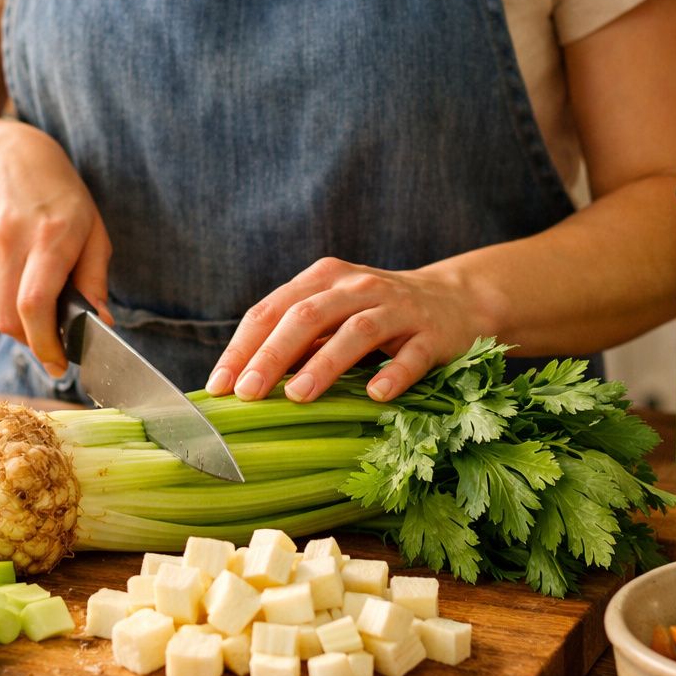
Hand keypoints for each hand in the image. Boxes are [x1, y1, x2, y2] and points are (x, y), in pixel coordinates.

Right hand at [0, 121, 111, 373]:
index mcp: (50, 236)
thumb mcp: (91, 228)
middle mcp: (8, 238)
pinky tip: (6, 279)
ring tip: (28, 296)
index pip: (35, 306)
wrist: (2, 156)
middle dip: (31, 339)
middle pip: (8, 319)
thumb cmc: (58, 196)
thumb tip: (101, 324)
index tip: (58, 364)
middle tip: (49, 335)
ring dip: (12, 320)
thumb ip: (95, 278)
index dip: (45, 345)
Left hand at [206, 257, 493, 402]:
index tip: (219, 384)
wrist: (455, 299)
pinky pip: (411, 355)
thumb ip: (293, 339)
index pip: (272, 309)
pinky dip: (393, 374)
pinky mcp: (433, 334)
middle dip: (272, 354)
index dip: (242, 347)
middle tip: (248, 392)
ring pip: (355, 332)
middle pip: (307, 316)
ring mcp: (397, 309)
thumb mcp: (332, 315)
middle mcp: (357, 287)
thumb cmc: (376, 315)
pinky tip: (375, 395)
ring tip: (297, 396)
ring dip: (324, 364)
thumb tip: (239, 383)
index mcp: (323, 279)